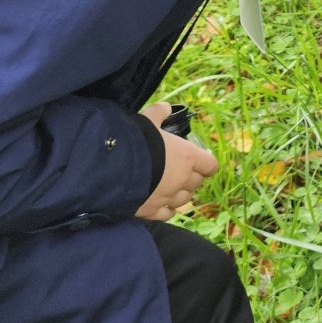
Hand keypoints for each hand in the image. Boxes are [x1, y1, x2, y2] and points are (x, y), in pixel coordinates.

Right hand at [135, 103, 217, 221]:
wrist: (111, 169)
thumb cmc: (135, 141)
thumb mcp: (147, 120)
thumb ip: (159, 113)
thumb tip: (165, 107)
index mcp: (188, 157)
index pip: (210, 165)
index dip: (205, 163)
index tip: (198, 160)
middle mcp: (183, 179)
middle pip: (196, 183)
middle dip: (191, 178)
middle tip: (179, 172)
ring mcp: (169, 198)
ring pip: (184, 200)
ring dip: (180, 194)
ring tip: (169, 187)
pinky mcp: (153, 212)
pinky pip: (168, 214)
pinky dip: (166, 210)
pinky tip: (160, 204)